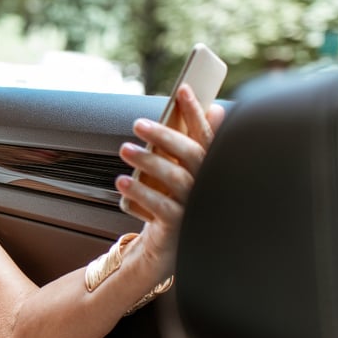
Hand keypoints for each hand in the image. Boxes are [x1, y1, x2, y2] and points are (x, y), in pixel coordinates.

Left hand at [116, 85, 224, 272]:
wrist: (174, 248)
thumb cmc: (182, 202)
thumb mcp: (189, 172)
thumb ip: (199, 144)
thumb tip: (215, 110)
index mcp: (214, 170)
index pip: (209, 136)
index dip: (197, 112)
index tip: (183, 89)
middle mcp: (210, 187)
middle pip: (191, 155)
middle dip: (165, 135)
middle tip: (138, 124)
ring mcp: (197, 207)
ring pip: (175, 178)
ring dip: (148, 161)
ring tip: (124, 149)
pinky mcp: (180, 226)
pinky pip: (160, 207)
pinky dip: (140, 193)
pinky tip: (122, 183)